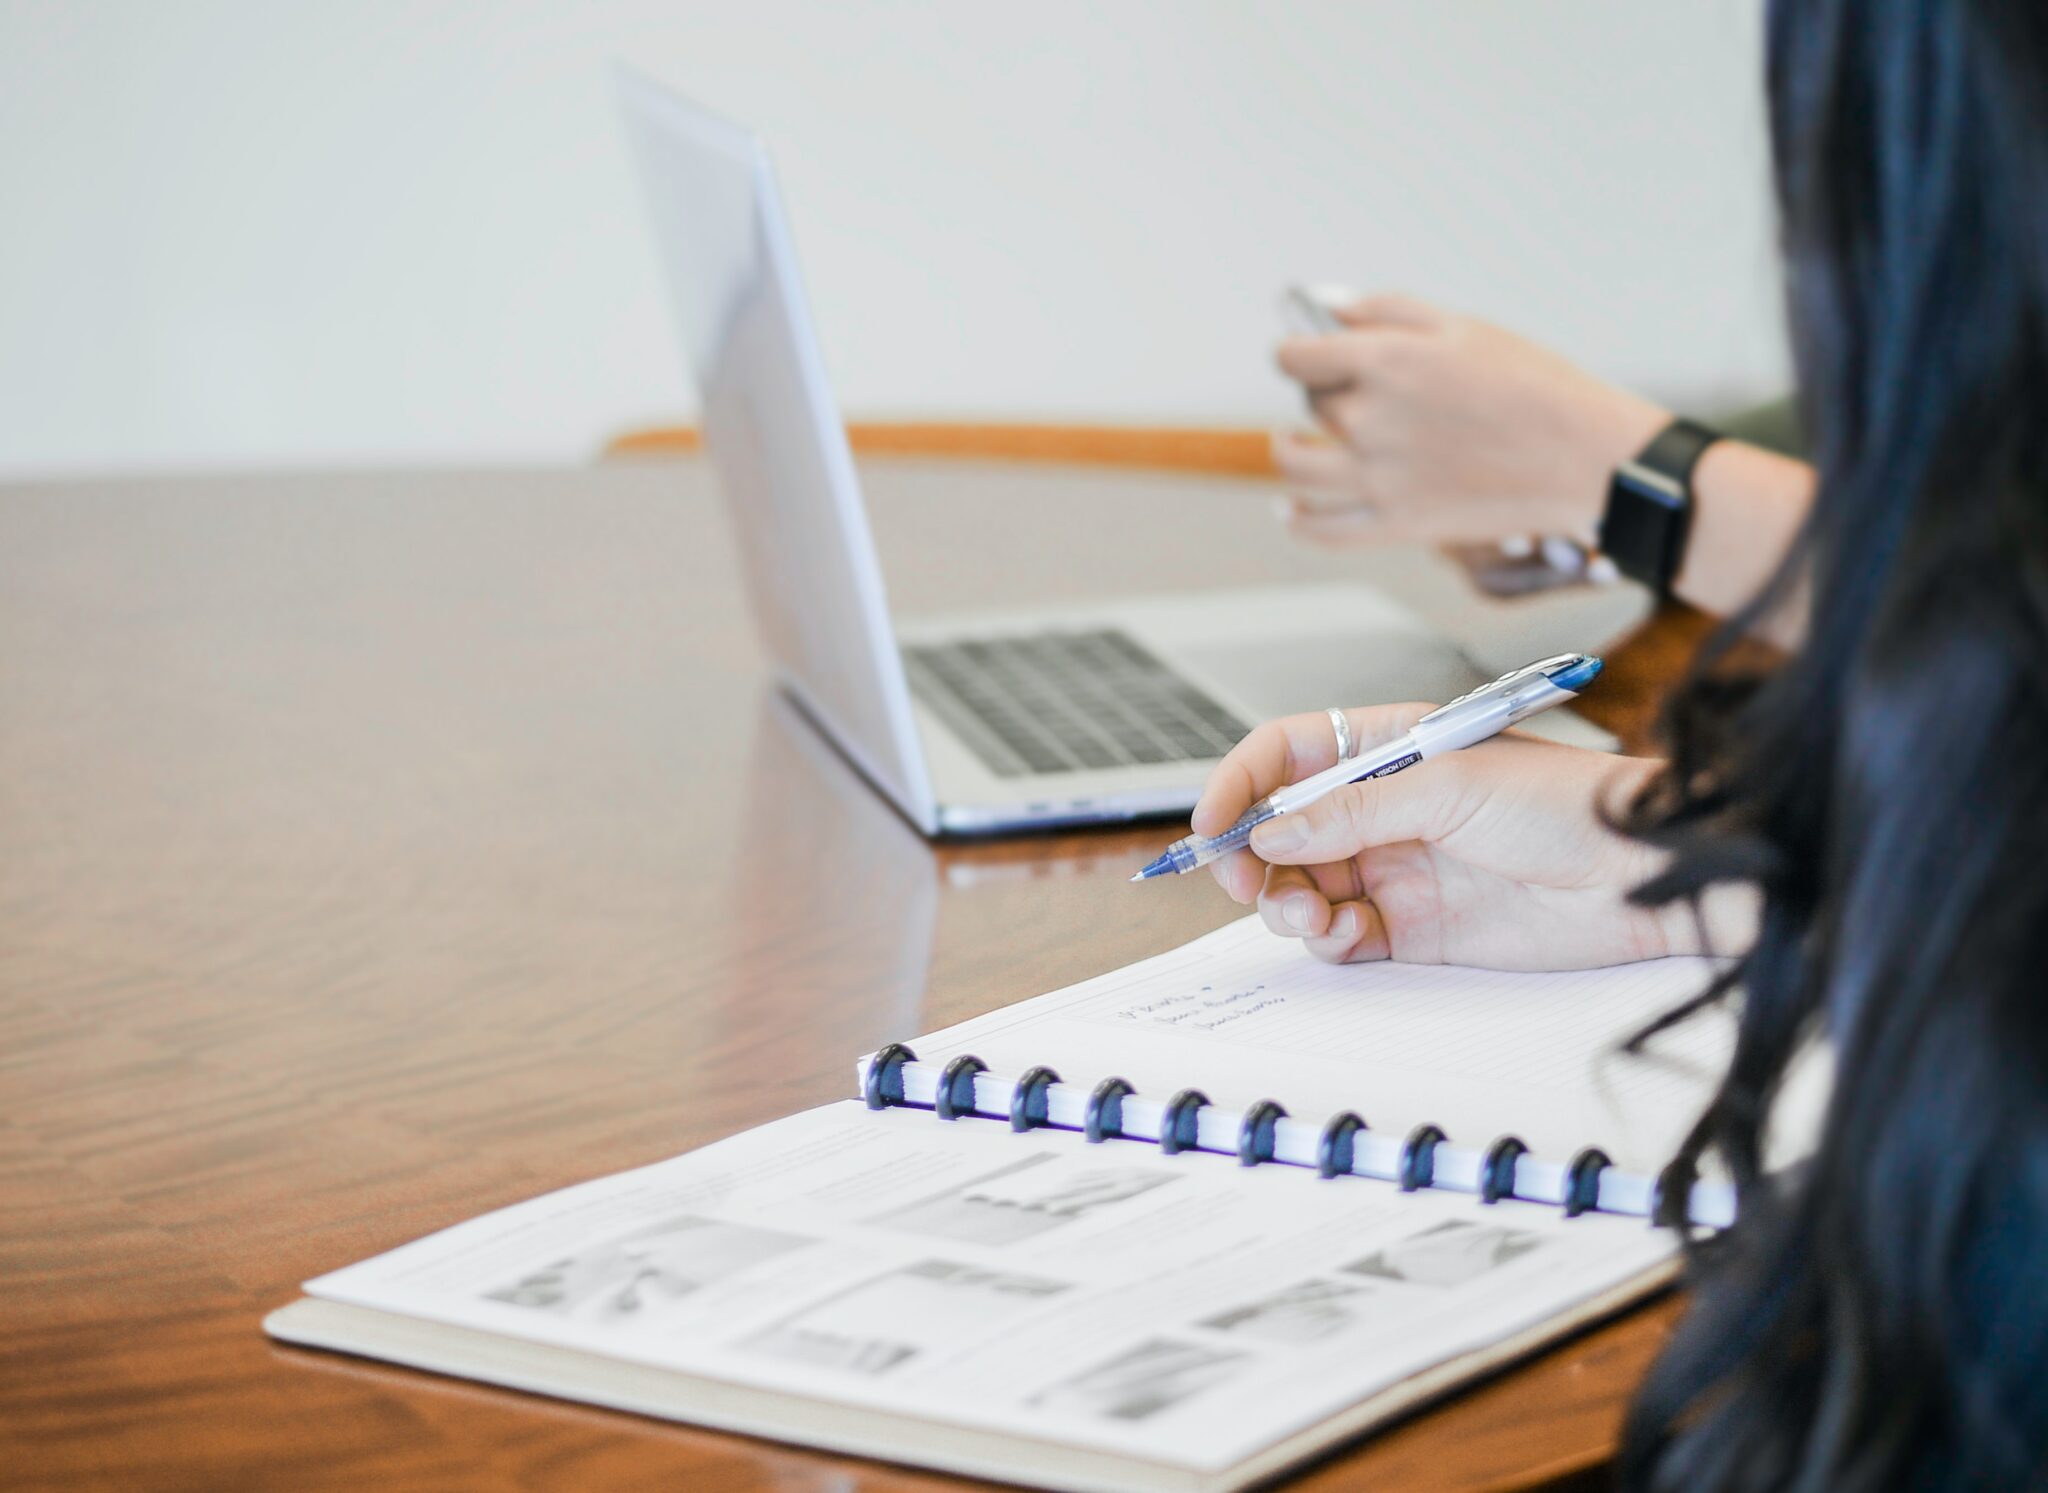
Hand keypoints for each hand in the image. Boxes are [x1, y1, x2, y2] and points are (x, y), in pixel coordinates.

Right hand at [1194, 702, 1698, 969]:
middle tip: (1245, 883)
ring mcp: (1395, 868)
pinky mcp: (1413, 928)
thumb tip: (1271, 833)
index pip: (1287, 755)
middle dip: (1251, 856)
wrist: (1643, 878)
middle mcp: (1382, 808)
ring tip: (1308, 914)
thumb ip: (1352, 812)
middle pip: (1281, 829)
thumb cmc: (1569, 804)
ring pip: (1301, 887)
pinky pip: (1340, 935)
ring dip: (1286, 903)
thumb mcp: (1449, 787)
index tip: (1210, 824)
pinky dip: (1326, 939)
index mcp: (1387, 748)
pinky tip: (1344, 935)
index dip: (1240, 784)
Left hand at [1270, 294, 1669, 546]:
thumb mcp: (1462, 327)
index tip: (1305, 352)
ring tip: (1295, 443)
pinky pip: (1322, 530)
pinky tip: (1294, 507)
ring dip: (1289, 452)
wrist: (1585, 457)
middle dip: (1324, 391)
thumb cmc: (1533, 385)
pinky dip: (1300, 520)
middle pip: (1311, 403)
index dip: (1297, 349)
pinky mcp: (1397, 524)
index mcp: (1385, 362)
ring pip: (1296, 468)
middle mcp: (1371, 420)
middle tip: (1353, 391)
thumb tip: (1327, 309)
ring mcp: (1380, 478)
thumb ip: (1386, 311)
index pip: (1296, 356)